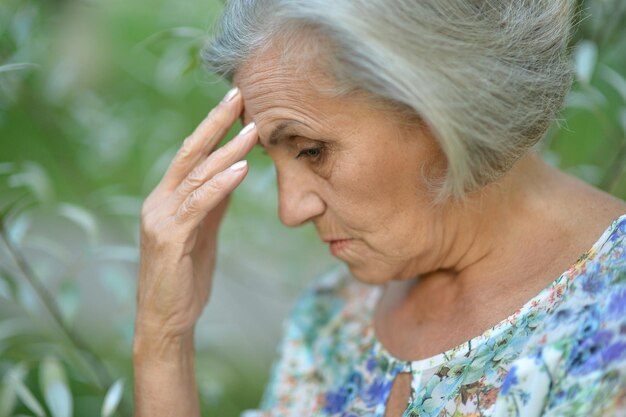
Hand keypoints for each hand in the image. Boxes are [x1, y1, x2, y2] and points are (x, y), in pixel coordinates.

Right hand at [135, 87, 255, 339]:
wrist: (166, 320)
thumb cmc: (185, 275)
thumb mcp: (203, 231)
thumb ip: (212, 202)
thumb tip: (232, 172)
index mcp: (167, 198)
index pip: (192, 154)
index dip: (213, 127)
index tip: (237, 103)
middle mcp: (159, 201)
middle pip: (190, 153)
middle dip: (216, 122)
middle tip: (240, 95)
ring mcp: (161, 219)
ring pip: (196, 176)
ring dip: (226, 151)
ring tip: (252, 130)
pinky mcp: (169, 239)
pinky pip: (198, 206)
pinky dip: (220, 186)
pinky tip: (241, 170)